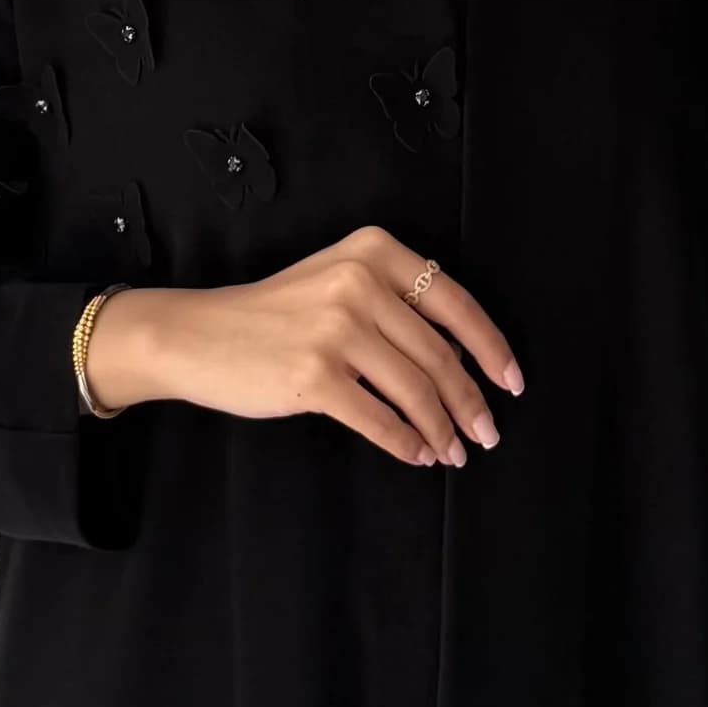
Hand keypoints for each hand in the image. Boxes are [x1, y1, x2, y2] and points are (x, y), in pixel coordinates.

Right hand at [82, 227, 523, 467]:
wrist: (196, 334)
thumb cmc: (272, 315)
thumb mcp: (337, 281)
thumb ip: (395, 305)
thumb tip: (462, 359)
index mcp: (374, 252)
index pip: (455, 304)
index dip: (492, 350)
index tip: (511, 384)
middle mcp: (359, 283)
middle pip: (439, 355)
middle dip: (471, 403)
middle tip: (487, 434)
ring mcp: (335, 329)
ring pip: (415, 390)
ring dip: (441, 429)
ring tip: (453, 451)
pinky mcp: (314, 375)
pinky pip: (378, 418)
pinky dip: (404, 442)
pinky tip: (415, 453)